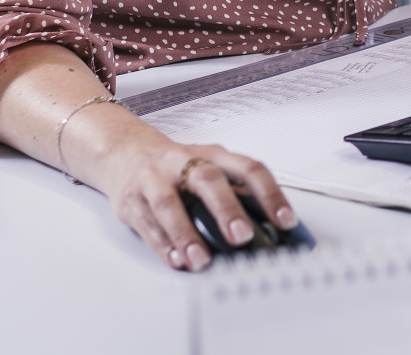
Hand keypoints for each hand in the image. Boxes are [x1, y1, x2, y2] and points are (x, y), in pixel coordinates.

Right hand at [81, 118, 298, 271]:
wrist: (125, 150)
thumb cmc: (177, 165)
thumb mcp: (209, 167)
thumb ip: (236, 192)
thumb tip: (270, 227)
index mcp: (212, 154)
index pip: (248, 168)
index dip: (270, 194)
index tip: (286, 221)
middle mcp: (183, 162)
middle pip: (207, 179)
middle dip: (226, 209)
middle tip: (242, 237)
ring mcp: (154, 179)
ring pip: (169, 203)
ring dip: (186, 234)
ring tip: (201, 260)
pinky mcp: (132, 200)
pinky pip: (147, 223)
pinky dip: (162, 244)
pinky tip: (176, 260)